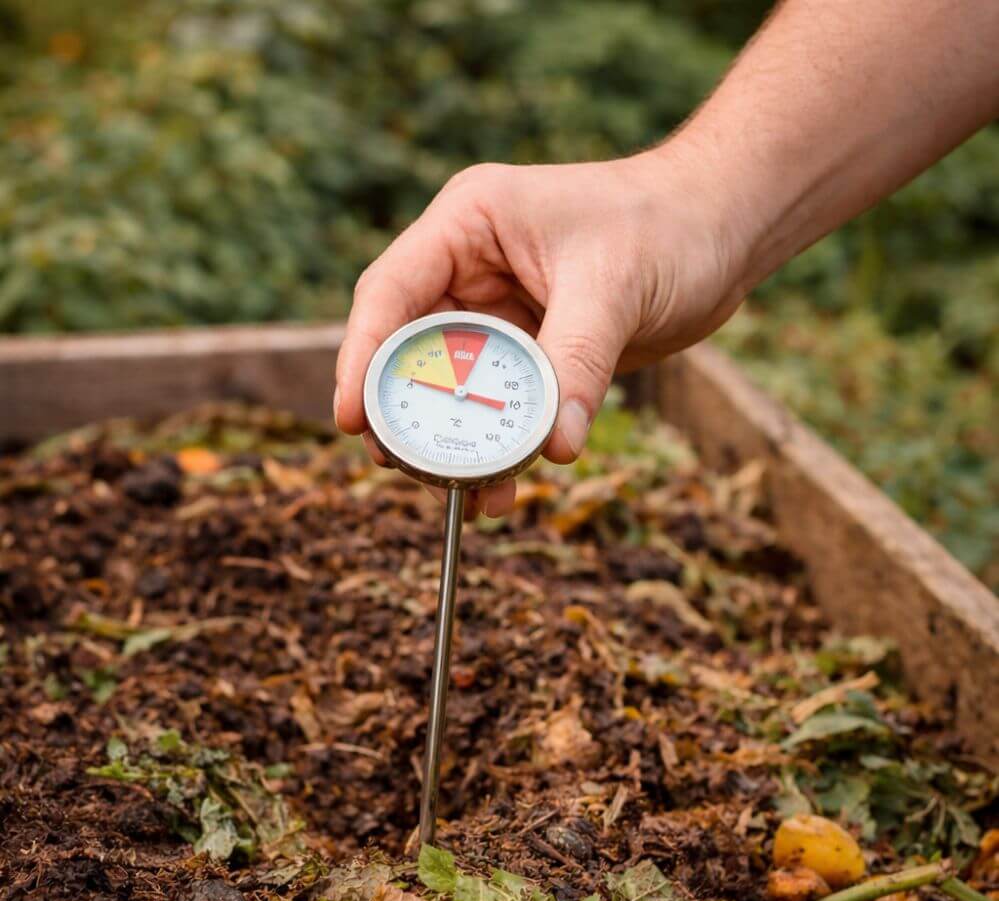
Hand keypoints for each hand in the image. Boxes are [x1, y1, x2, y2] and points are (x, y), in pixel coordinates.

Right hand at [334, 144, 748, 516]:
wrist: (724, 228)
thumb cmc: (670, 224)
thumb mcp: (615, 287)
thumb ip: (578, 362)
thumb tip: (556, 446)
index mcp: (469, 224)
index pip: (391, 293)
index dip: (362, 357)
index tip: (350, 420)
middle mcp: (472, 267)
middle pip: (412, 349)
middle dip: (406, 413)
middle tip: (404, 470)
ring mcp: (499, 311)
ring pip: (455, 386)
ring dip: (456, 442)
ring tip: (461, 496)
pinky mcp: (532, 349)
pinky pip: (501, 404)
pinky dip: (501, 446)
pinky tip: (506, 488)